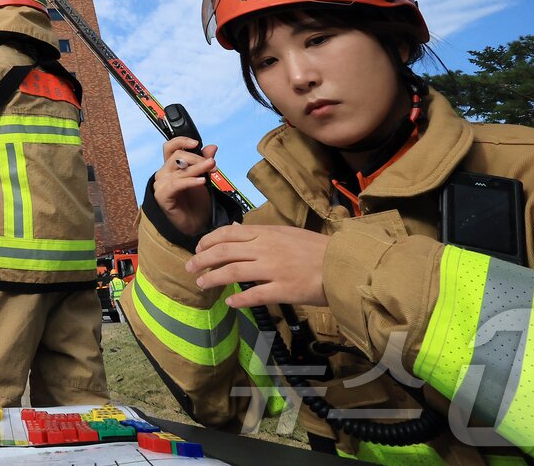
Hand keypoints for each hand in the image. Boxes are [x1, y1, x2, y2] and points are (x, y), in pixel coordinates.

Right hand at [151, 136, 218, 235]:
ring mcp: (161, 185)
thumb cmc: (198, 203)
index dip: (181, 141)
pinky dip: (190, 181)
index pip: (170, 147)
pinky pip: (176, 184)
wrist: (197, 224)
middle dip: (197, 158)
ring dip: (198, 168)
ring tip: (212, 169)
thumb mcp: (204, 178)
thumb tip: (212, 147)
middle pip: (177, 156)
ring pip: (179, 170)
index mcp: (171, 167)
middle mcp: (164, 173)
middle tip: (212, 164)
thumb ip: (205, 162)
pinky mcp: (162, 196)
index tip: (196, 143)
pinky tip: (202, 181)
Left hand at [186, 225, 329, 307]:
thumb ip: (260, 233)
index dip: (207, 242)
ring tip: (202, 285)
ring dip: (213, 279)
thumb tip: (234, 230)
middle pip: (224, 252)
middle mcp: (266, 249)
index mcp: (267, 233)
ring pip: (233, 272)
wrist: (343, 265)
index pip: (228, 234)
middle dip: (202, 260)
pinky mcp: (283, 290)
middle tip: (190, 269)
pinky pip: (255, 295)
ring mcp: (274, 269)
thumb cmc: (316, 249)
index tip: (197, 250)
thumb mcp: (286, 233)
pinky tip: (230, 303)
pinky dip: (239, 299)